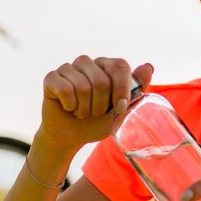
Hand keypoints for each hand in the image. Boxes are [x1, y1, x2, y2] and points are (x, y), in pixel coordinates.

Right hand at [38, 56, 152, 148]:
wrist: (70, 137)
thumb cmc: (96, 122)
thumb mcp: (120, 110)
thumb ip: (134, 89)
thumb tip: (149, 66)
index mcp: (106, 66)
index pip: (120, 66)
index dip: (122, 89)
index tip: (119, 108)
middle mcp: (88, 63)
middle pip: (102, 81)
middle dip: (100, 106)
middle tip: (94, 113)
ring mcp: (68, 68)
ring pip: (83, 86)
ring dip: (84, 108)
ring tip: (81, 111)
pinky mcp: (52, 77)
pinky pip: (65, 89)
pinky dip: (70, 106)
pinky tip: (68, 108)